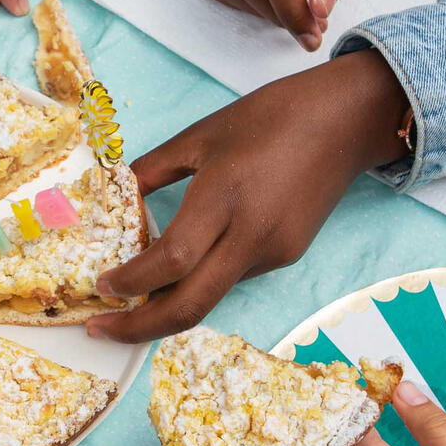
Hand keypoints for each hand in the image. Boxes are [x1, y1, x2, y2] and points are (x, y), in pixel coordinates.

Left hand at [86, 50, 408, 342]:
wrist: (345, 121)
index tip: (101, 286)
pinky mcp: (287, 256)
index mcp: (224, 197)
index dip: (131, 282)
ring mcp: (274, 252)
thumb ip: (151, 170)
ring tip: (131, 298)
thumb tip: (114, 197)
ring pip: (211, 295)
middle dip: (140, 328)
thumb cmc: (270, 117)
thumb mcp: (200, 134)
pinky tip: (181, 268)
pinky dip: (200, 280)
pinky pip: (232, 277)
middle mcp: (252, 235)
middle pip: (190, 307)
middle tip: (101, 329)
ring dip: (168, 304)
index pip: (171, 260)